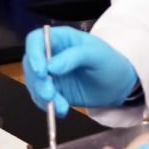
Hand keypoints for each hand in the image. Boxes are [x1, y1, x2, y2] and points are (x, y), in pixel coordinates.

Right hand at [23, 27, 137, 115]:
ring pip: (34, 84)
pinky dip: (49, 106)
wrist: (118, 86)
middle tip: (49, 94)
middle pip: (31, 64)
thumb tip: (51, 66)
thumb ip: (75, 56)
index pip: (36, 40)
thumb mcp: (97, 55)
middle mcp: (51, 55)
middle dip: (37, 81)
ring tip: (61, 106)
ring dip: (44, 97)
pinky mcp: (53, 90)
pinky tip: (62, 110)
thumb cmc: (110, 63)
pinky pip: (42, 98)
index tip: (41, 72)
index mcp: (61, 39)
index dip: (34, 54)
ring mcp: (50, 74)